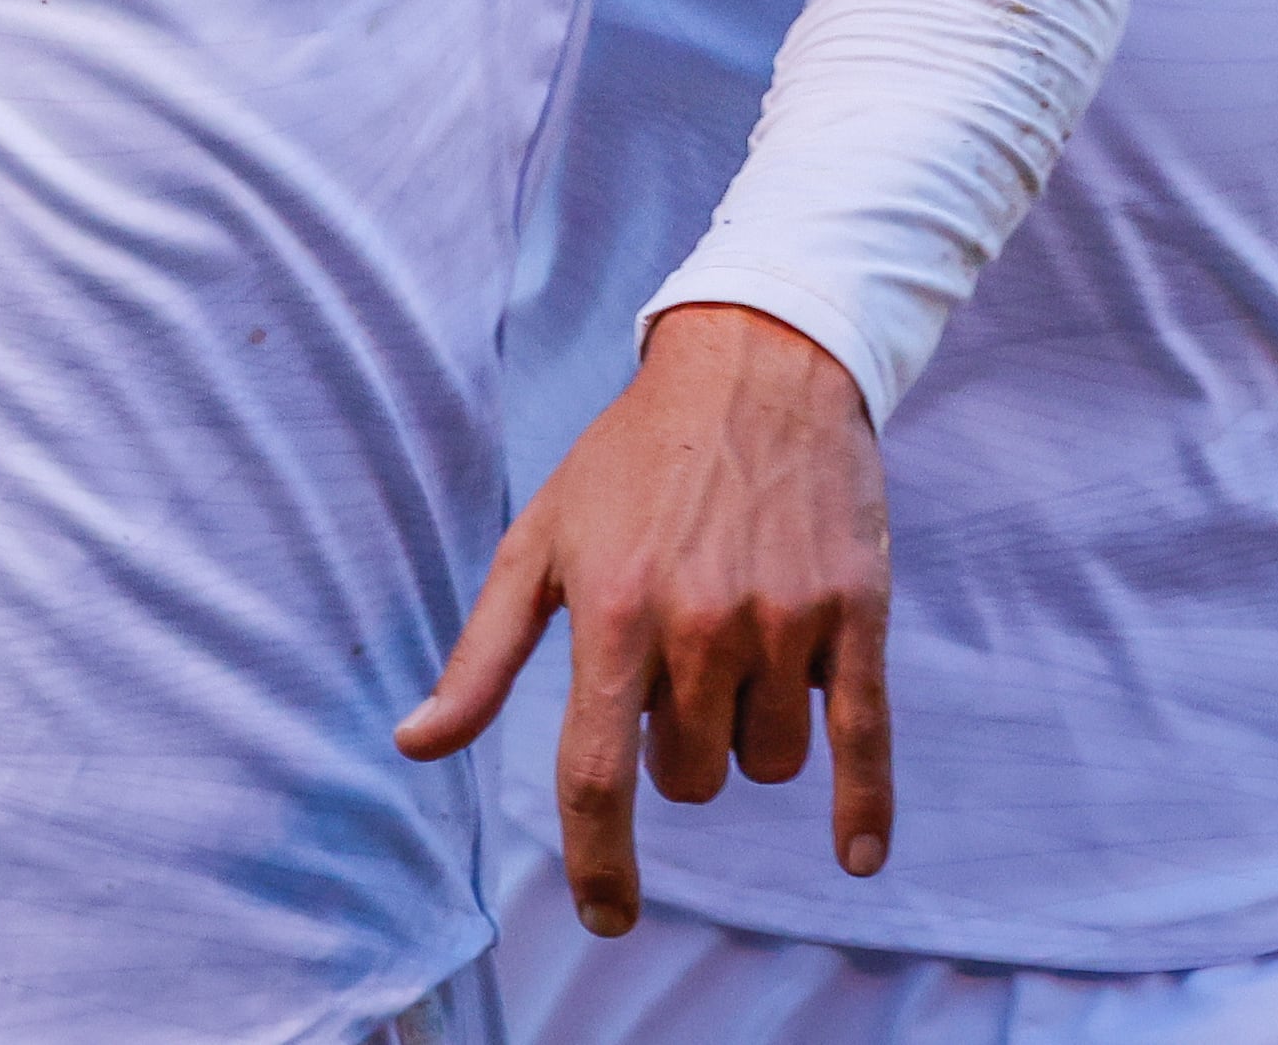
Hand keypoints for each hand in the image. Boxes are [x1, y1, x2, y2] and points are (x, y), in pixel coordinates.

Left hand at [393, 304, 892, 936]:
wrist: (758, 363)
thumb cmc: (631, 459)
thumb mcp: (540, 541)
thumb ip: (481, 655)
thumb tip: (414, 746)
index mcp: (612, 610)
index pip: (597, 774)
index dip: (600, 862)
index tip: (607, 914)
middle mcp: (700, 622)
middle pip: (689, 776)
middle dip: (678, 749)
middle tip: (677, 664)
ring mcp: (783, 619)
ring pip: (767, 762)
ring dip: (749, 735)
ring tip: (737, 645)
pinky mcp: (854, 612)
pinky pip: (862, 738)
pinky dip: (863, 807)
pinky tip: (856, 853)